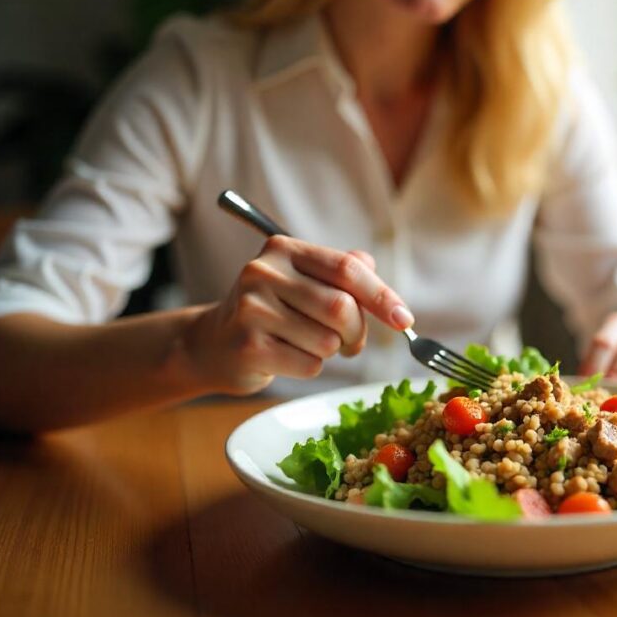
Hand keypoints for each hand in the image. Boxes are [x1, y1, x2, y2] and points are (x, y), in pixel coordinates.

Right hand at [183, 235, 413, 394]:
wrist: (214, 344)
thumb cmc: (273, 313)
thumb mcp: (304, 282)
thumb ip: (341, 273)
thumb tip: (373, 270)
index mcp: (284, 250)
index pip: (346, 269)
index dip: (381, 295)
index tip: (403, 319)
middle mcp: (263, 272)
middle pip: (341, 307)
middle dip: (357, 332)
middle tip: (352, 343)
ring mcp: (252, 309)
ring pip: (327, 341)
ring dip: (330, 351)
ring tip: (307, 345)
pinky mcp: (248, 346)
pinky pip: (309, 365)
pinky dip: (310, 367)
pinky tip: (287, 358)